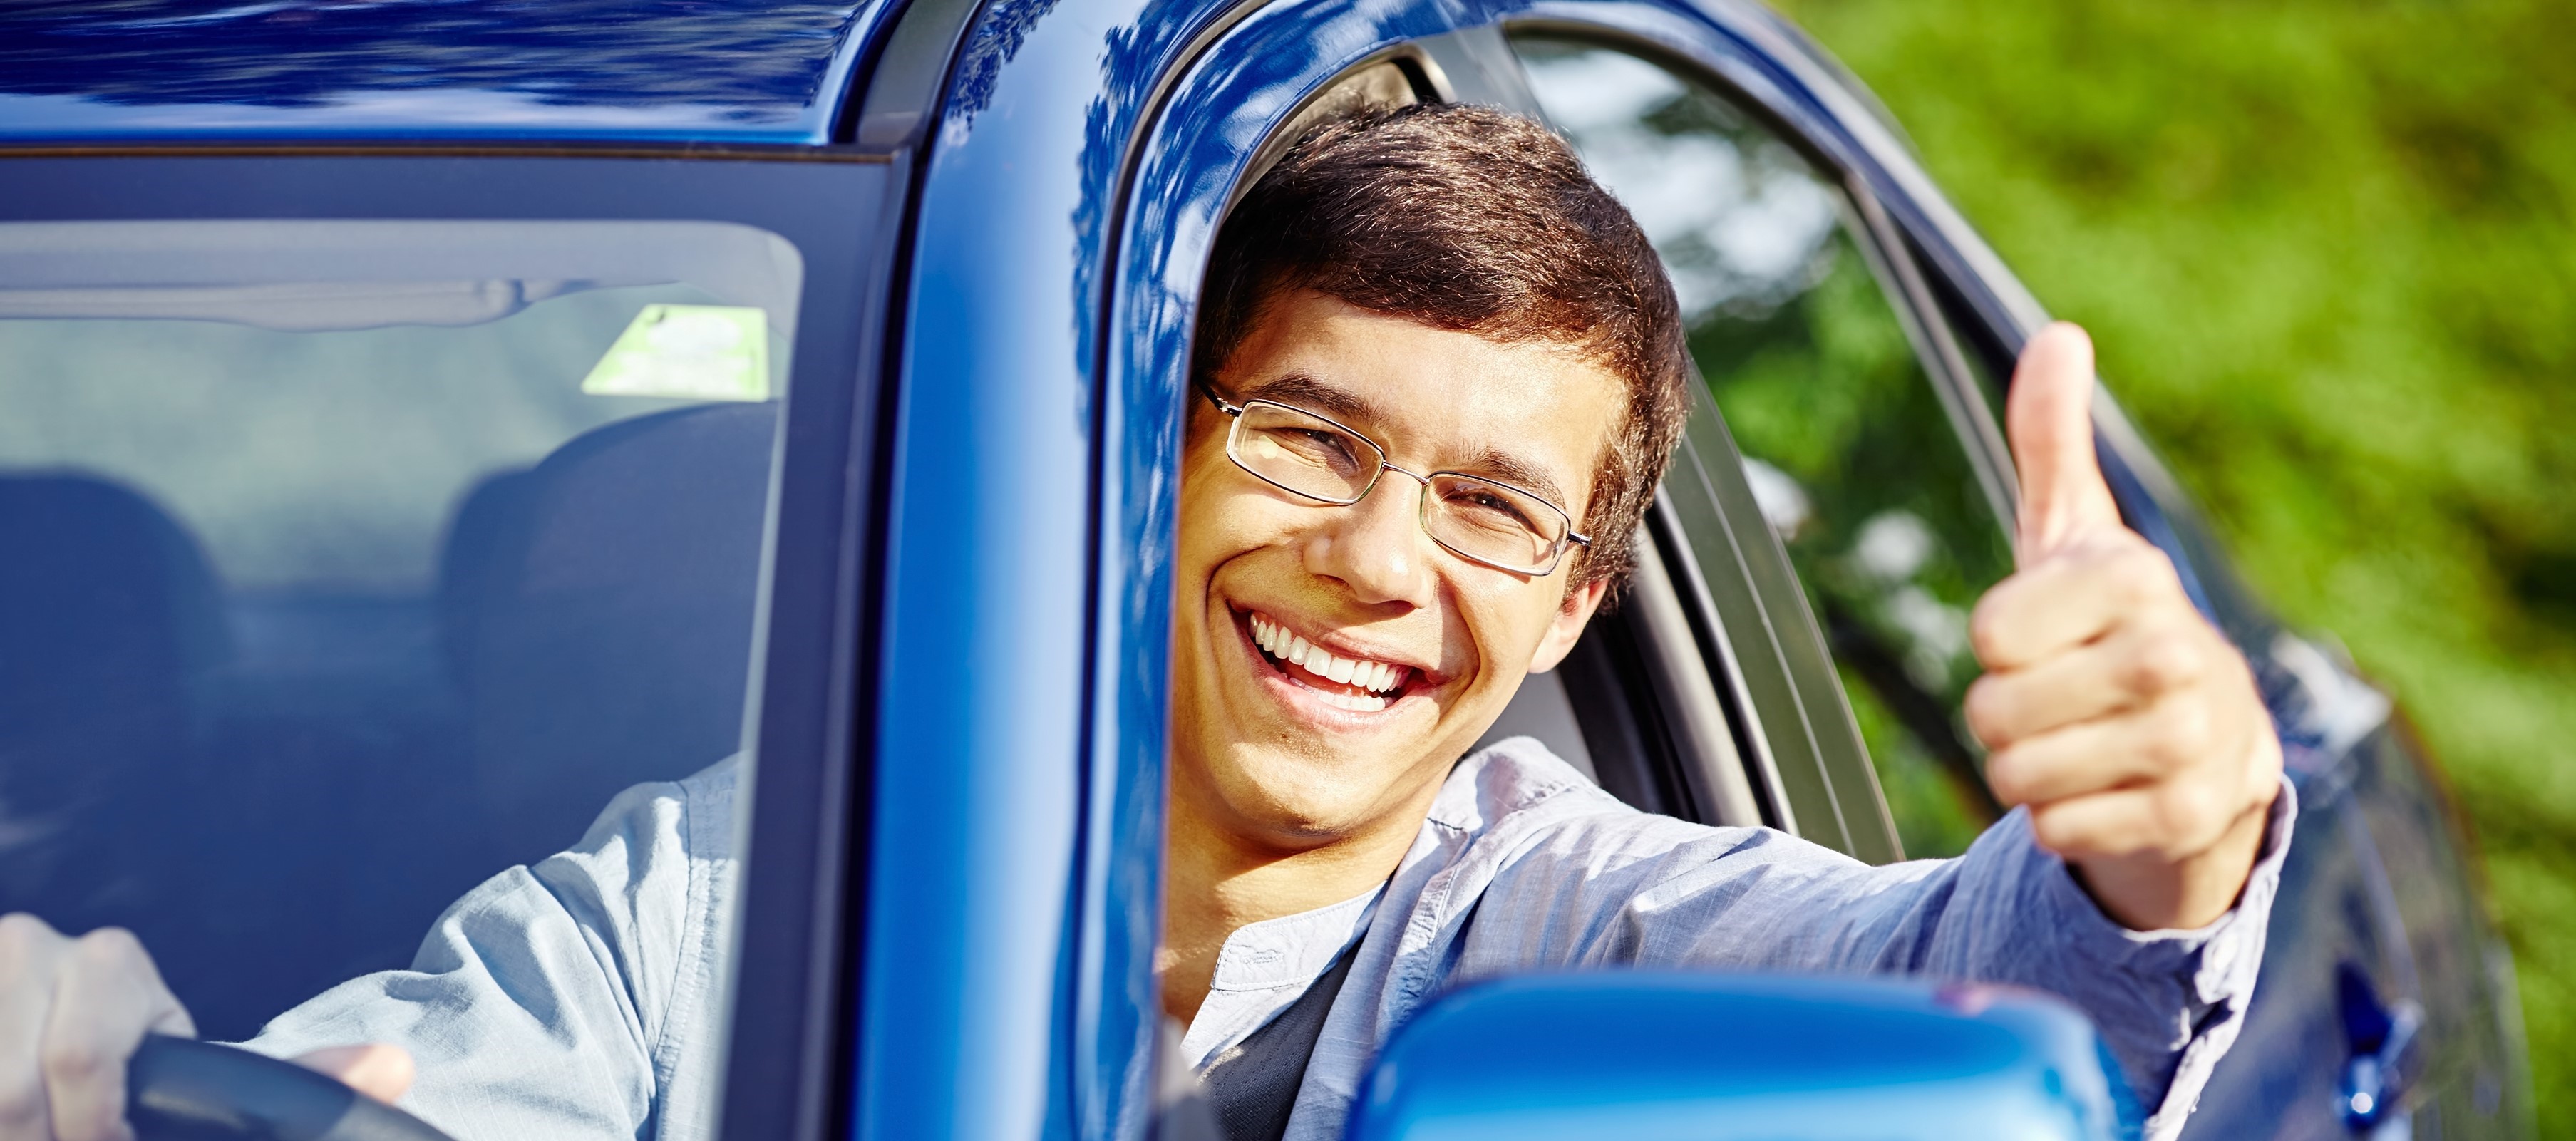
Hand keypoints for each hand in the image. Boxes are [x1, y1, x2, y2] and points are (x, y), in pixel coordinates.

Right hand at [0, 913, 413, 1140]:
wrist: (49, 1055)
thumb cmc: (128, 1074)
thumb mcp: (195, 1073)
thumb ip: (284, 1079)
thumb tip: (394, 1069)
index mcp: (108, 962)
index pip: (85, 1059)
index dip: (97, 1132)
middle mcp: (33, 947)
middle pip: (19, 1088)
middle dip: (54, 1138)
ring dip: (18, 1132)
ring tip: (46, 1140)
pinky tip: (19, 1129)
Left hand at [1963, 324, 2283, 930]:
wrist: (2210, 743)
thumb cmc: (2113, 626)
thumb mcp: (2074, 531)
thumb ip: (2051, 437)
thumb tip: (2060, 336)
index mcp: (2133, 578)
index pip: (1988, 633)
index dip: (1998, 643)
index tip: (2048, 634)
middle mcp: (2172, 653)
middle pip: (1992, 712)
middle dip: (2004, 715)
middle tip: (2061, 699)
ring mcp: (2187, 741)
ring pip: (2017, 777)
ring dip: (2027, 772)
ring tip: (2082, 743)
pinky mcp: (2187, 818)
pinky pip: (2057, 832)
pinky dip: (2063, 823)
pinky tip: (2109, 792)